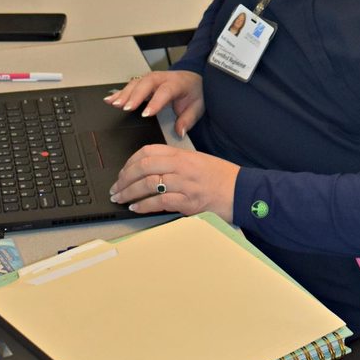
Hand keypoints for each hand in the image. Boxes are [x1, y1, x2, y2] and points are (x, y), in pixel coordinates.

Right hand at [104, 70, 203, 137]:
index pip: (165, 91)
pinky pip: (130, 86)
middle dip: (135, 96)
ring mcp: (152, 79)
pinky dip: (119, 93)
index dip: (155, 102)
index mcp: (177, 83)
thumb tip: (179, 132)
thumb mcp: (197, 107)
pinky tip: (109, 100)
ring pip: (136, 83)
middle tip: (125, 108)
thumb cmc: (194, 94)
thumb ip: (188, 119)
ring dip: (124, 94)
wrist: (194, 80)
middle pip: (146, 83)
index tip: (146, 114)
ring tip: (114, 104)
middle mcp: (162, 78)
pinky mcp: (144, 82)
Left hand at [109, 144, 239, 223]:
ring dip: (129, 193)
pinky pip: (159, 201)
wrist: (243, 192)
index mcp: (183, 154)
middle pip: (144, 167)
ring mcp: (185, 184)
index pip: (148, 152)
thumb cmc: (222, 178)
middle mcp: (182, 166)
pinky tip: (136, 208)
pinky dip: (144, 205)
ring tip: (120, 199)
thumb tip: (151, 169)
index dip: (130, 162)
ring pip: (148, 184)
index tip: (122, 172)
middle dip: (124, 178)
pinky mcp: (188, 201)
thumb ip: (176, 162)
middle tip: (115, 188)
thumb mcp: (198, 161)